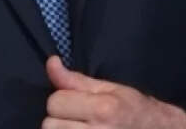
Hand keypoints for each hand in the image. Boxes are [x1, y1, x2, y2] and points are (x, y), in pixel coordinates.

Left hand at [43, 56, 185, 127]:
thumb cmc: (136, 112)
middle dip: (60, 120)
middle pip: (50, 125)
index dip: (63, 101)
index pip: (54, 102)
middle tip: (80, 121)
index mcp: (103, 109)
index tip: (77, 104)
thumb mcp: (111, 90)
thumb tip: (51, 62)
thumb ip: (76, 80)